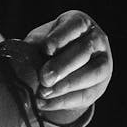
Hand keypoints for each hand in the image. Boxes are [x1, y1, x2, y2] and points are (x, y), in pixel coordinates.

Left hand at [25, 10, 111, 125]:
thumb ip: (34, 46)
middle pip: (84, 51)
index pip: (75, 25)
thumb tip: (22, 57)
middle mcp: (97, 40)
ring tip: (44, 93)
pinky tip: (45, 103)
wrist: (64, 65)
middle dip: (63, 65)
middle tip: (44, 77)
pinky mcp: (100, 85)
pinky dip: (64, 101)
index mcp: (81, 23)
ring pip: (91, 73)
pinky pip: (85, 94)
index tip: (46, 49)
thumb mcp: (41, 40)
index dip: (61, 37)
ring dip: (67, 85)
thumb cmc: (50, 46)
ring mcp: (104, 63)